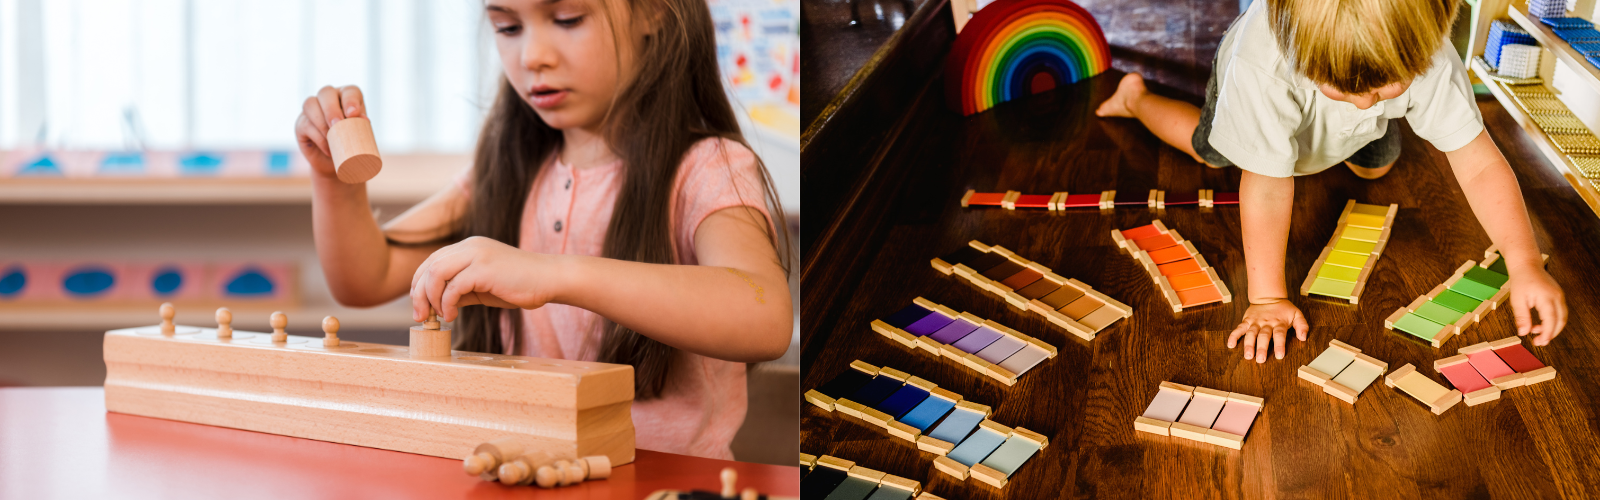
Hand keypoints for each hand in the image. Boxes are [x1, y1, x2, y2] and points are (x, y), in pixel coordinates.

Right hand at [294, 85, 366, 179]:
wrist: (338, 163)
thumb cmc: (352, 145)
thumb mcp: (360, 135)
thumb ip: (363, 126)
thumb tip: (365, 120)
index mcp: (347, 97)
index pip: (349, 91)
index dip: (350, 99)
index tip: (353, 114)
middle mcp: (328, 99)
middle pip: (325, 92)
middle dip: (331, 108)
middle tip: (338, 123)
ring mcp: (312, 109)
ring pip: (310, 104)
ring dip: (321, 121)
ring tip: (331, 136)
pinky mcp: (301, 124)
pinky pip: (306, 125)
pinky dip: (318, 137)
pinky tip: (328, 148)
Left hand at [410, 236, 568, 321]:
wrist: (550, 279)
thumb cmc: (521, 284)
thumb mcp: (484, 286)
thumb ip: (462, 289)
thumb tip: (439, 304)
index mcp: (468, 247)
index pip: (431, 261)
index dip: (419, 285)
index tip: (421, 307)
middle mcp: (469, 246)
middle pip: (428, 266)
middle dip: (419, 294)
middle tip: (422, 317)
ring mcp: (476, 254)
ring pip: (436, 273)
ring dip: (431, 299)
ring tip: (439, 317)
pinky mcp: (484, 268)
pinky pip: (454, 287)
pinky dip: (448, 304)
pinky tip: (453, 316)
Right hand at [1226, 299, 1308, 362]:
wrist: (1268, 297)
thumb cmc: (1283, 309)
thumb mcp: (1296, 314)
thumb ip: (1302, 325)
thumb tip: (1303, 337)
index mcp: (1279, 323)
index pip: (1279, 334)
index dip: (1279, 345)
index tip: (1279, 355)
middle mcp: (1266, 323)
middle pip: (1263, 336)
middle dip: (1262, 348)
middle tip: (1260, 359)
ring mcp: (1255, 322)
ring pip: (1251, 334)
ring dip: (1248, 345)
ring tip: (1248, 355)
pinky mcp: (1247, 321)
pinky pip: (1239, 328)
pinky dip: (1234, 336)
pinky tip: (1231, 344)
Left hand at [1506, 267, 1565, 345]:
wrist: (1526, 265)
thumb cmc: (1520, 280)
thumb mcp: (1517, 300)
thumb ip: (1522, 317)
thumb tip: (1524, 333)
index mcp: (1547, 298)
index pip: (1551, 320)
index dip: (1547, 334)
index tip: (1539, 342)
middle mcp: (1557, 297)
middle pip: (1560, 321)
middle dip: (1551, 334)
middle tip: (1539, 342)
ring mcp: (1559, 296)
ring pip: (1562, 317)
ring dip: (1552, 328)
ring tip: (1537, 333)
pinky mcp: (1558, 296)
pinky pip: (1559, 312)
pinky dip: (1552, 320)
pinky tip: (1539, 324)